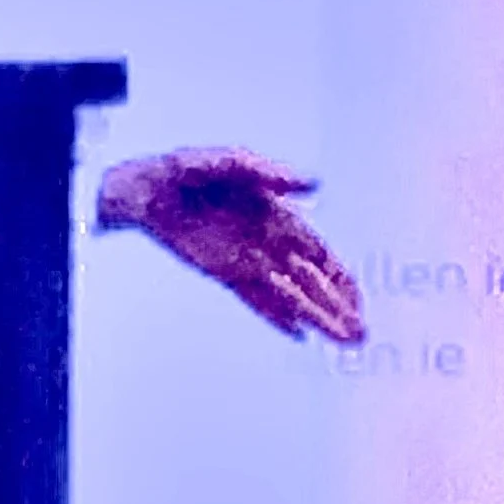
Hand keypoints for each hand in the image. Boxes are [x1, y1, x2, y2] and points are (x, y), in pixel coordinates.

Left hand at [95, 149, 365, 343]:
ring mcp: (245, 260)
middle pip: (310, 282)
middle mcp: (267, 243)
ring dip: (314, 317)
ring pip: (287, 295)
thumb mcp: (229, 162)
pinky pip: (254, 298)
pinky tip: (297, 335)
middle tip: (360, 335)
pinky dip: (274, 315)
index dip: (341, 279)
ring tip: (342, 341)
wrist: (143, 189)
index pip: (320, 255)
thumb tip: (312, 185)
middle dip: (336, 308)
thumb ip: (269, 174)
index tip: (359, 302)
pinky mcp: (220, 271)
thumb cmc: (187, 168)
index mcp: (279, 216)